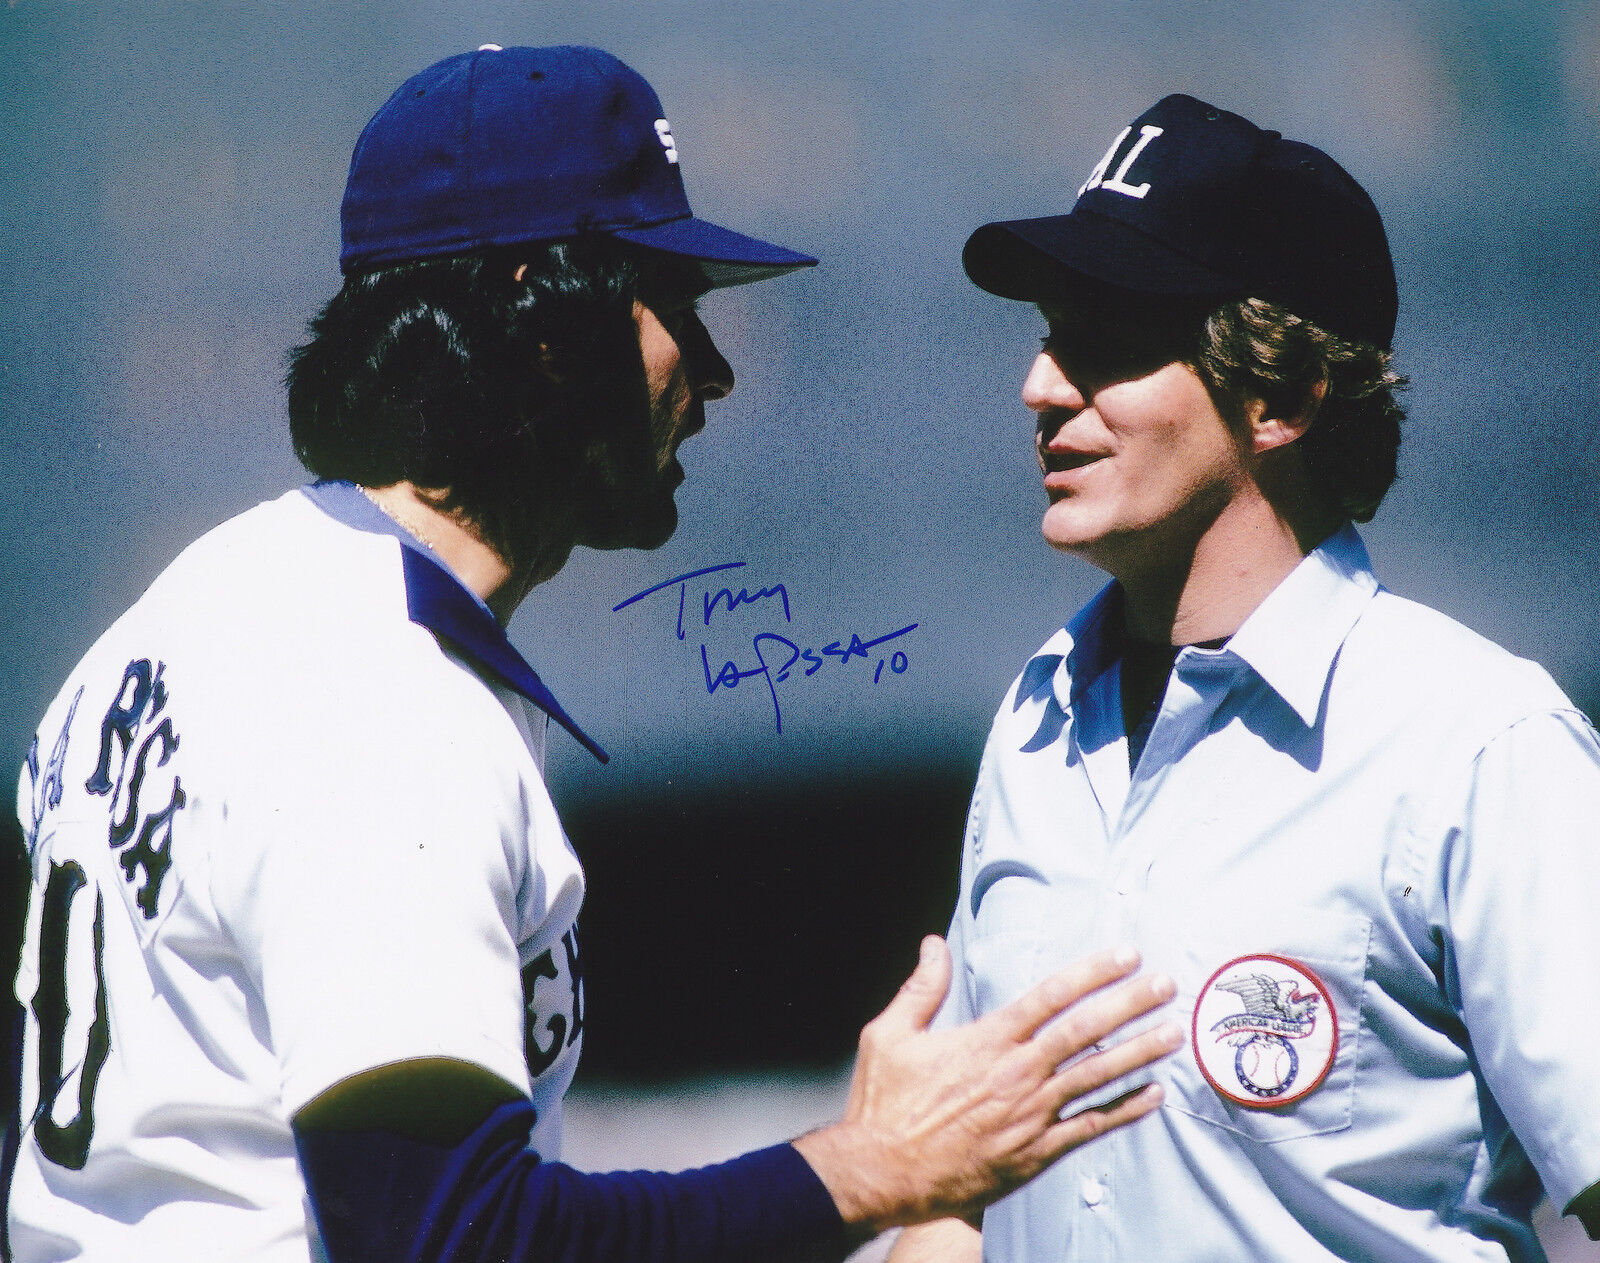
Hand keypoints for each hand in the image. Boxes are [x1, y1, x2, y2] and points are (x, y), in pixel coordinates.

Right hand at [792, 937, 1178, 1233]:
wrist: (882, 1173)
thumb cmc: (884, 1106)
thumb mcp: (889, 1035)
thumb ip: (921, 988)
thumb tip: (935, 945)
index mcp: (986, 1040)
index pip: (1051, 996)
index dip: (1092, 972)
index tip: (1126, 955)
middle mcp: (1017, 1074)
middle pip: (1086, 1031)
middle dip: (1131, 1004)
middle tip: (1166, 984)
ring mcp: (1031, 1114)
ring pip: (1098, 1077)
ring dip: (1140, 1052)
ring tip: (1174, 1033)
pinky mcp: (1035, 1152)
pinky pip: (1090, 1127)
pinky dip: (1124, 1110)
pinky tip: (1152, 1095)